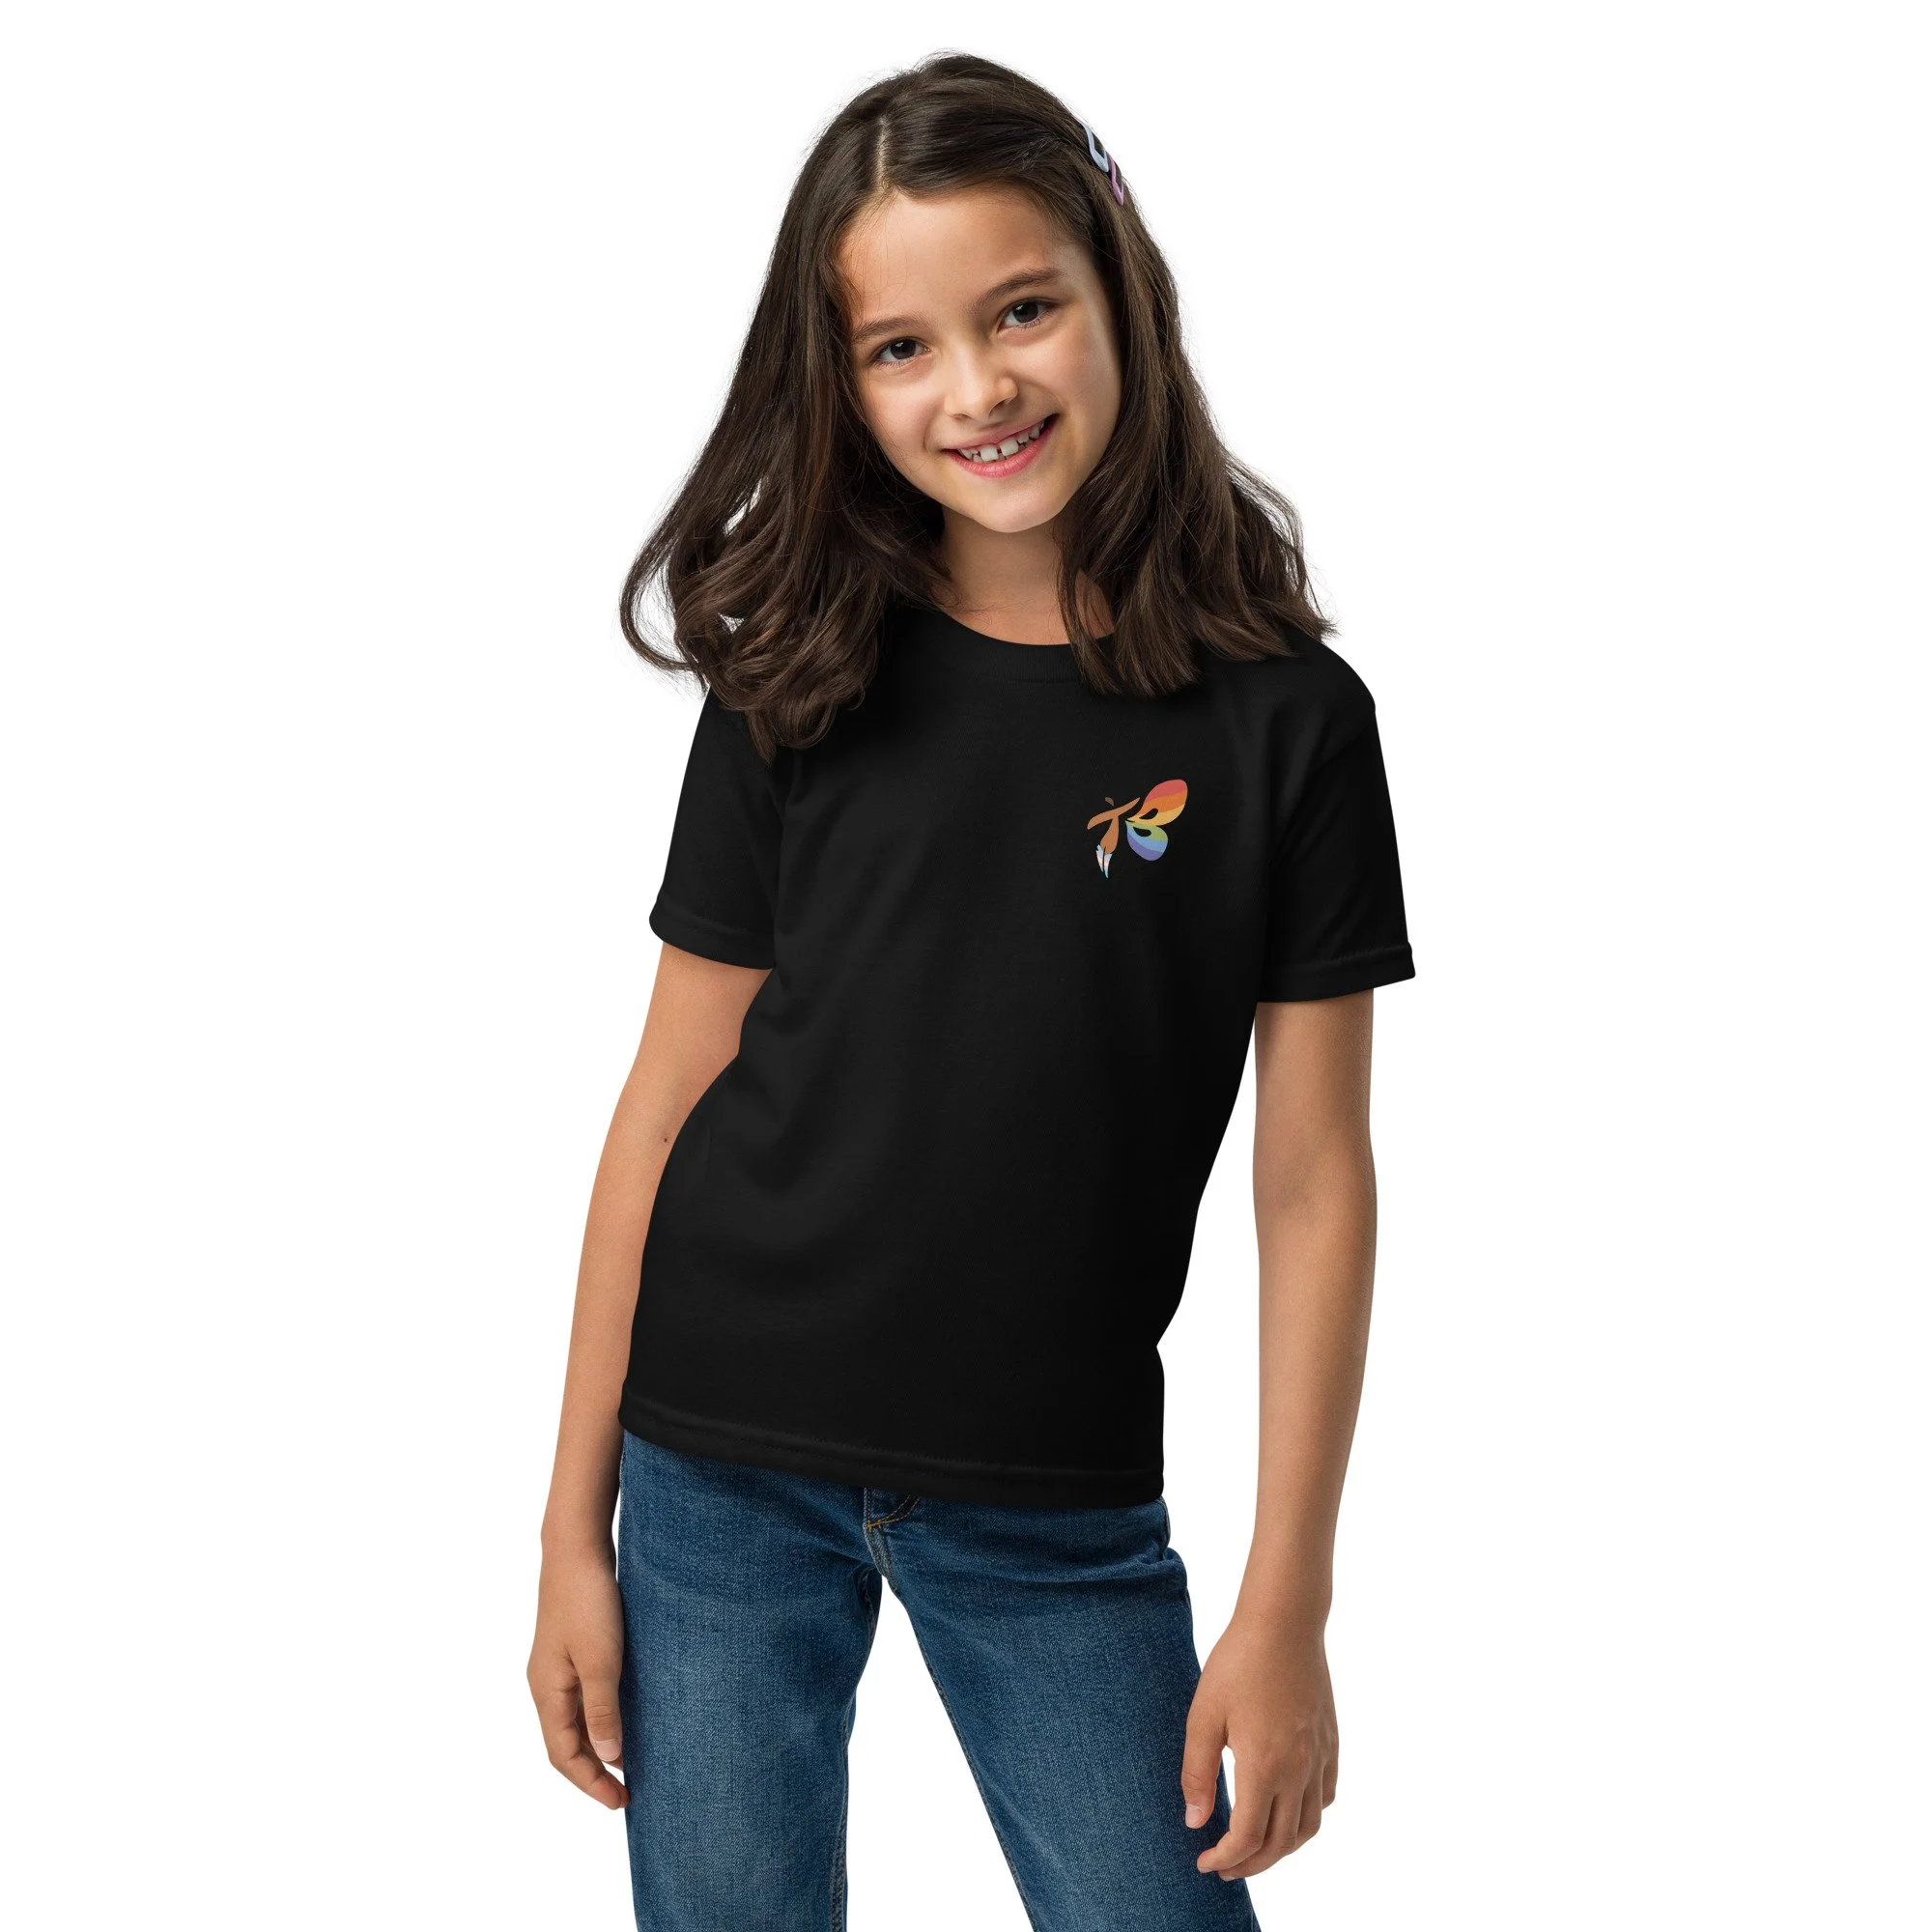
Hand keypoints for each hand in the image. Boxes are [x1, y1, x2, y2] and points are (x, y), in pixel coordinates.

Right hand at [528, 1544, 628, 1808]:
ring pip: (573, 1720)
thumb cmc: (587, 1600)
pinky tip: (621, 1716)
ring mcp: (556, 1665)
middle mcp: (546, 1683)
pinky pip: (580, 1697)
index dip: (590, 1782)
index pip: (563, 1754)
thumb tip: (609, 1756)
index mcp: (546, 1691)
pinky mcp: (572, 1647)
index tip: (620, 1801)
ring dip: (596, 1745)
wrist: (577, 1547)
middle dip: (592, 1771)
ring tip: (626, 1763)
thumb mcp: (600, 1659)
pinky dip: (598, 1717)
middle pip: (565, 1742)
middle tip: (625, 1792)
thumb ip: (602, 1709)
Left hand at [1182, 1610, 1337, 1879]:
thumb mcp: (1204, 1715)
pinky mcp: (1330, 1742)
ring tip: (1255, 1849)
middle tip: (1225, 1867)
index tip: (1205, 1863)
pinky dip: (1308, 1818)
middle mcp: (1298, 1769)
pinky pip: (1326, 1797)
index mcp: (1264, 1766)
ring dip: (1282, 1848)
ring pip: (1309, 1826)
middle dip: (1252, 1863)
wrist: (1284, 1623)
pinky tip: (1287, 1812)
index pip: (1248, 1836)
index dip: (1226, 1858)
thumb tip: (1195, 1822)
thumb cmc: (1238, 1662)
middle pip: (1281, 1842)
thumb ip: (1198, 1772)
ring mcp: (1319, 1757)